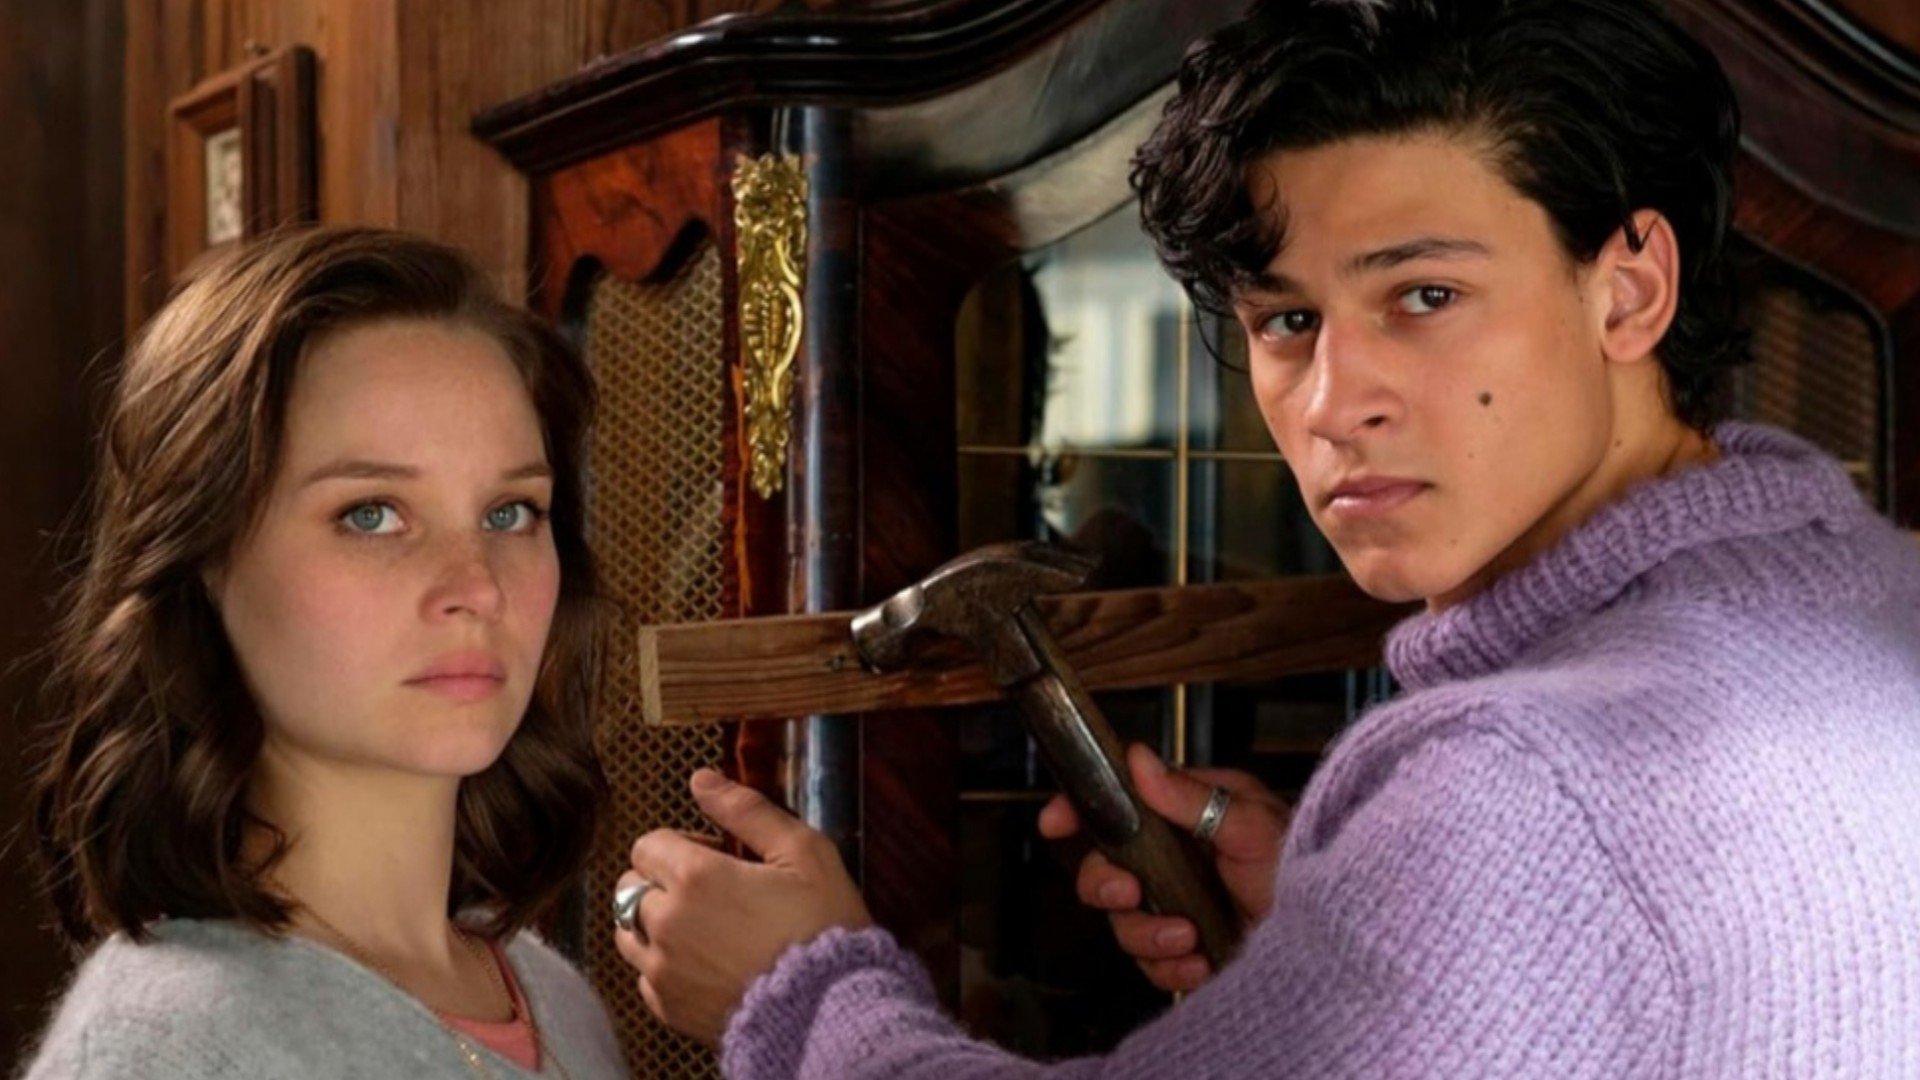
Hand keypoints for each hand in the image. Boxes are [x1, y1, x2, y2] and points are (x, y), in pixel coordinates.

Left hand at [617, 768, 872, 1045]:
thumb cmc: (822, 925)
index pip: (648, 845)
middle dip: (661, 883)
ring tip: (703, 930)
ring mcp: (663, 969)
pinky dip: (665, 967)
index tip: (717, 860)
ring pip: (628, 933)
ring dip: (654, 924)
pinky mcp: (669, 1007)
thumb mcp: (803, 852)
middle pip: (630, 887)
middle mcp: (667, 922)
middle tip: (711, 893)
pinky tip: (705, 965)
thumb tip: (701, 779)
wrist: (830, 1010)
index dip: (681, 846)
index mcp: (694, 876)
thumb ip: (746, 810)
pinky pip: (646, 977)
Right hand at [1037, 743, 1288, 992]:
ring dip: (1149, 934)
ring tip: (1189, 937)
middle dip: (1108, 885)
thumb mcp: (1252, 822)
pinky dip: (1170, 967)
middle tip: (1130, 892)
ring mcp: (1180, 906)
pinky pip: (1151, 964)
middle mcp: (1178, 859)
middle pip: (1105, 869)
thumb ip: (1191, 795)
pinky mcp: (1188, 950)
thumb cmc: (1308, 866)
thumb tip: (1138, 759)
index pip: (1120, 804)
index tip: (1055, 822)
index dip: (1079, 810)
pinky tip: (1200, 961)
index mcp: (1189, 813)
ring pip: (1123, 922)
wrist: (1339, 938)